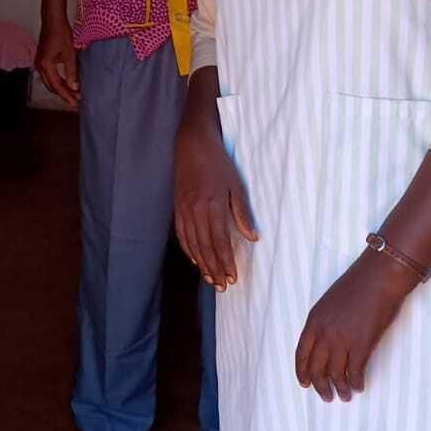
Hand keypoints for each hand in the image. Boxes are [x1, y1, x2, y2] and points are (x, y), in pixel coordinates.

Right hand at [35, 16, 79, 106]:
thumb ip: (71, 71)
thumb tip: (74, 86)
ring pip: (50, 81)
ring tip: (74, 92)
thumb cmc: (60, 32)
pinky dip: (58, 80)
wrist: (52, 19)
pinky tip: (68, 81)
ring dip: (61, 87)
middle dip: (64, 94)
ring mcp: (39, 63)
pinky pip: (49, 75)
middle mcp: (39, 65)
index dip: (66, 95)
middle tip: (76, 100)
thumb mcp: (69, 52)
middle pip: (52, 86)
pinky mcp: (42, 59)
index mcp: (45, 65)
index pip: (56, 86)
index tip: (75, 102)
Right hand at [173, 121, 257, 289]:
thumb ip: (242, 212)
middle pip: (205, 247)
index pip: (220, 241)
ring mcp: (183, 210)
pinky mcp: (177, 208)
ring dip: (202, 264)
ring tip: (210, 279)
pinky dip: (188, 250)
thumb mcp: (235, 185)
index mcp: (212, 206)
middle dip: (214, 269)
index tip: (233, 277)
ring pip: (192, 244)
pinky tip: (195, 259)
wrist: (191, 145)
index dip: (226, 262)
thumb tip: (253, 237)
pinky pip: (181, 234)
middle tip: (222, 286)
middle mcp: (195, 211)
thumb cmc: (217, 163)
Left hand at [294, 250, 418, 400]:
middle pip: (317, 368)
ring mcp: (343, 340)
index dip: (302, 372)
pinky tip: (358, 386)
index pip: (301, 354)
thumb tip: (324, 345)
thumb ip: (323, 324)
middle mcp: (324, 333)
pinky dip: (356, 383)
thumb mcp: (328, 304)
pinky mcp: (362, 345)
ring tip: (344, 396)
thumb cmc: (355, 287)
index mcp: (313, 321)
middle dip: (320, 386)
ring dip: (340, 389)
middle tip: (325, 396)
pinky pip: (355, 372)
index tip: (305, 384)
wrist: (377, 279)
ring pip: (336, 374)